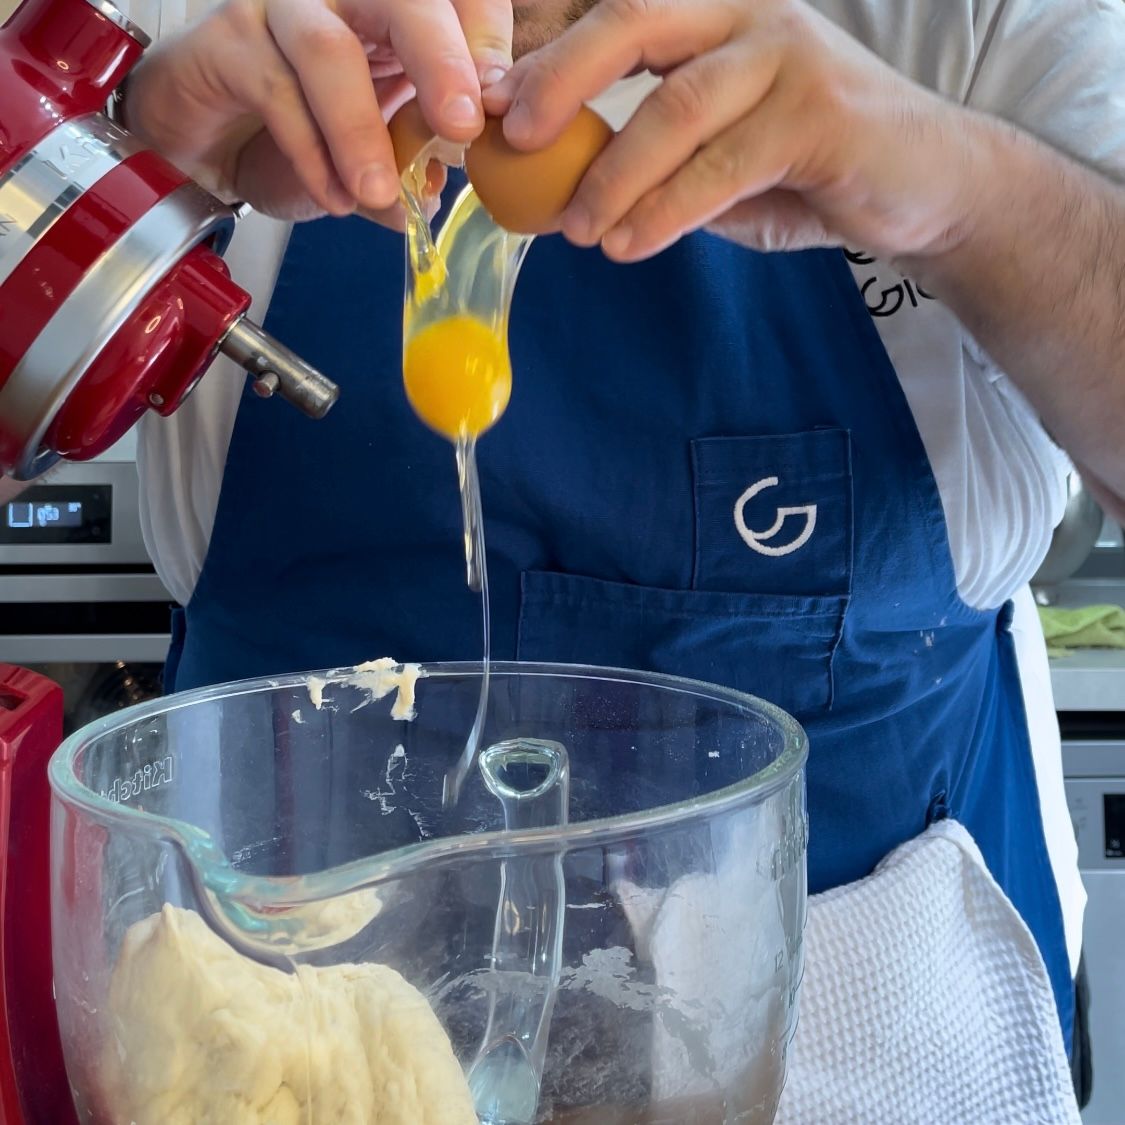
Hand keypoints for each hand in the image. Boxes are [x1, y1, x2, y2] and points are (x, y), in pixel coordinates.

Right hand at [124, 0, 513, 220]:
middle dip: (440, 60)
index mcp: (392, 13)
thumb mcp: (374, 150)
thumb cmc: (299, 130)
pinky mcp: (228, 41)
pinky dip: (310, 155)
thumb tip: (442, 187)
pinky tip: (334, 199)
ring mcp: (282, 9)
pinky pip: (275, 93)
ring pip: (327, 49)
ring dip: (360, 130)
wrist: (209, 139)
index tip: (499, 103)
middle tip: (462, 127)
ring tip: (379, 192)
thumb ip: (410, 161)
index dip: (483, 37)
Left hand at [485, 0, 984, 263]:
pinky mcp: (821, 115)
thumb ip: (649, 160)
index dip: (546, 57)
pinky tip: (629, 246)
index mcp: (713, 17)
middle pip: (634, 22)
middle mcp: (748, 16)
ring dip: (612, 175)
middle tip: (509, 138)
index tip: (490, 108)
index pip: (616, 15)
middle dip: (560, 78)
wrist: (922, 188)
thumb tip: (556, 192)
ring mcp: (789, 57)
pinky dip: (667, 211)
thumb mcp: (715, 158)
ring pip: (676, 107)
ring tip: (574, 231)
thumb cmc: (806, 170)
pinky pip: (723, 165)